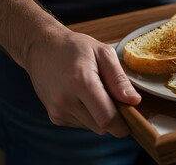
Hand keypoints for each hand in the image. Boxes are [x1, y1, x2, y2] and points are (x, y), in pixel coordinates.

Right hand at [25, 29, 140, 136]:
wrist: (41, 48)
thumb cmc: (74, 47)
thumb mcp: (103, 53)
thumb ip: (119, 79)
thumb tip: (134, 101)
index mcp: (81, 82)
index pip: (107, 118)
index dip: (123, 124)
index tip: (132, 118)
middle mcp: (66, 100)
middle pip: (101, 126)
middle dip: (115, 118)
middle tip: (115, 98)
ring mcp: (58, 110)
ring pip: (93, 127)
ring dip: (101, 116)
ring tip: (96, 93)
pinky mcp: (55, 117)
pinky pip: (82, 124)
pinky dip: (90, 115)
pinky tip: (84, 97)